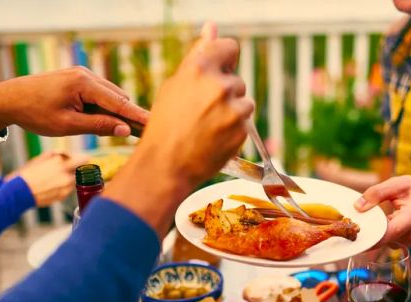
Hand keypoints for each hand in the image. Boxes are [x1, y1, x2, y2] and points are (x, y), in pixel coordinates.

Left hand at [0, 67, 148, 135]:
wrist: (8, 99)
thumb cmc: (34, 113)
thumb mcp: (68, 125)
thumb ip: (98, 126)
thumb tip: (125, 130)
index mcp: (84, 84)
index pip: (119, 102)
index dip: (139, 116)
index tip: (156, 124)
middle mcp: (86, 75)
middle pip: (119, 98)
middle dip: (129, 116)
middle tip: (144, 135)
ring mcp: (82, 75)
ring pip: (111, 96)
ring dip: (116, 112)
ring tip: (123, 132)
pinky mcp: (77, 79)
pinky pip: (100, 94)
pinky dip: (105, 107)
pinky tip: (104, 121)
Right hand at [9, 152, 89, 206]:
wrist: (19, 192)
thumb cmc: (27, 174)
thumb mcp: (41, 158)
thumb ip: (58, 155)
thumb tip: (69, 154)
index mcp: (61, 163)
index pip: (84, 159)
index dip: (83, 158)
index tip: (82, 158)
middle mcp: (66, 175)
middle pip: (80, 170)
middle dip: (74, 168)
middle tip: (65, 168)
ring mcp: (66, 187)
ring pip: (75, 180)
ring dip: (69, 178)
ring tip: (53, 178)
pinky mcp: (63, 196)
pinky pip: (69, 189)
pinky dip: (64, 186)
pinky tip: (51, 186)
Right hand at [103, 22, 254, 236]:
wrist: (166, 165)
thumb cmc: (165, 124)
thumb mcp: (175, 85)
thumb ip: (198, 55)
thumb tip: (211, 26)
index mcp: (199, 68)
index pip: (230, 48)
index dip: (224, 61)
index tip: (218, 72)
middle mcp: (220, 86)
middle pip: (236, 80)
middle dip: (224, 94)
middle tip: (201, 112)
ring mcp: (233, 110)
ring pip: (244, 103)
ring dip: (232, 112)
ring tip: (207, 127)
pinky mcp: (242, 131)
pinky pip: (245, 124)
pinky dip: (234, 130)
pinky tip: (214, 138)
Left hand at [354, 176, 410, 245]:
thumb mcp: (400, 183)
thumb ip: (378, 192)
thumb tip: (357, 206)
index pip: (390, 232)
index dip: (371, 235)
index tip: (353, 231)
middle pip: (383, 240)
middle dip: (365, 234)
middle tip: (347, 225)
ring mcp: (407, 241)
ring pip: (382, 242)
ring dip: (370, 234)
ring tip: (359, 221)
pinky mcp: (402, 243)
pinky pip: (385, 241)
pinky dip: (376, 234)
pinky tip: (370, 225)